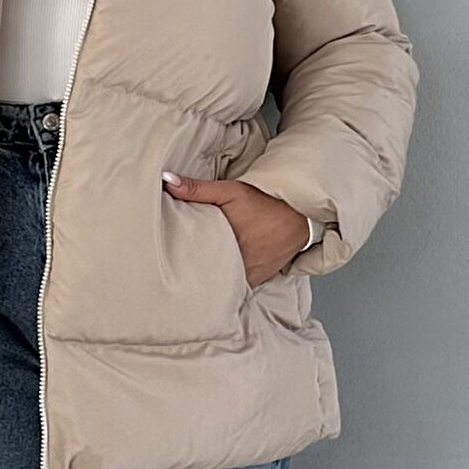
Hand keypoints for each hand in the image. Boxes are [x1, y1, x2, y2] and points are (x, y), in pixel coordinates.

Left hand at [160, 171, 312, 288]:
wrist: (300, 212)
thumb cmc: (265, 201)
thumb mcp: (230, 192)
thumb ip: (197, 189)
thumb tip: (168, 182)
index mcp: (228, 245)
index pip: (196, 264)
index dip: (181, 265)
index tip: (168, 265)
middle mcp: (241, 265)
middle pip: (209, 276)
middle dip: (194, 274)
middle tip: (177, 272)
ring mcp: (251, 275)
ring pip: (225, 284)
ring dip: (213, 280)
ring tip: (194, 279)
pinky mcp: (260, 279)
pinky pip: (240, 285)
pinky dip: (230, 282)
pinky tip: (219, 277)